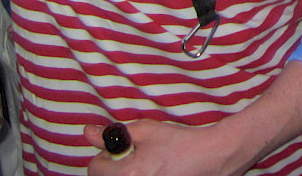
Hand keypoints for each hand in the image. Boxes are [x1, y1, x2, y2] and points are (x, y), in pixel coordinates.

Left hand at [84, 120, 245, 175]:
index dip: (104, 155)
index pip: (95, 169)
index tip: (117, 149)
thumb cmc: (181, 143)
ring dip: (128, 173)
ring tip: (147, 164)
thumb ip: (114, 133)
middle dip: (115, 167)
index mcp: (129, 173)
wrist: (212, 157)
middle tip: (133, 156)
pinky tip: (157, 171)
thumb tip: (89, 133)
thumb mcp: (146, 130)